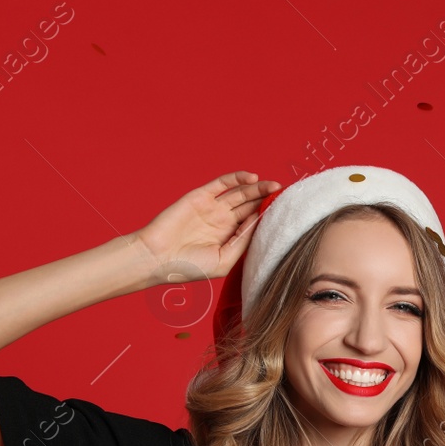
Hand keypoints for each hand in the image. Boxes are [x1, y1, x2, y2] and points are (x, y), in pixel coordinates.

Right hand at [131, 171, 280, 285]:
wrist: (158, 258)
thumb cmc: (188, 266)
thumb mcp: (224, 261)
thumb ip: (243, 242)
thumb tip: (259, 222)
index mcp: (229, 238)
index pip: (253, 223)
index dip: (268, 217)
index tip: (286, 213)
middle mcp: (222, 221)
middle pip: (250, 206)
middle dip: (266, 199)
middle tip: (284, 194)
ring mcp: (212, 208)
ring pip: (239, 193)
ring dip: (257, 188)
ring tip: (274, 186)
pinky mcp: (201, 196)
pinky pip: (222, 184)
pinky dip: (237, 178)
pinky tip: (252, 178)